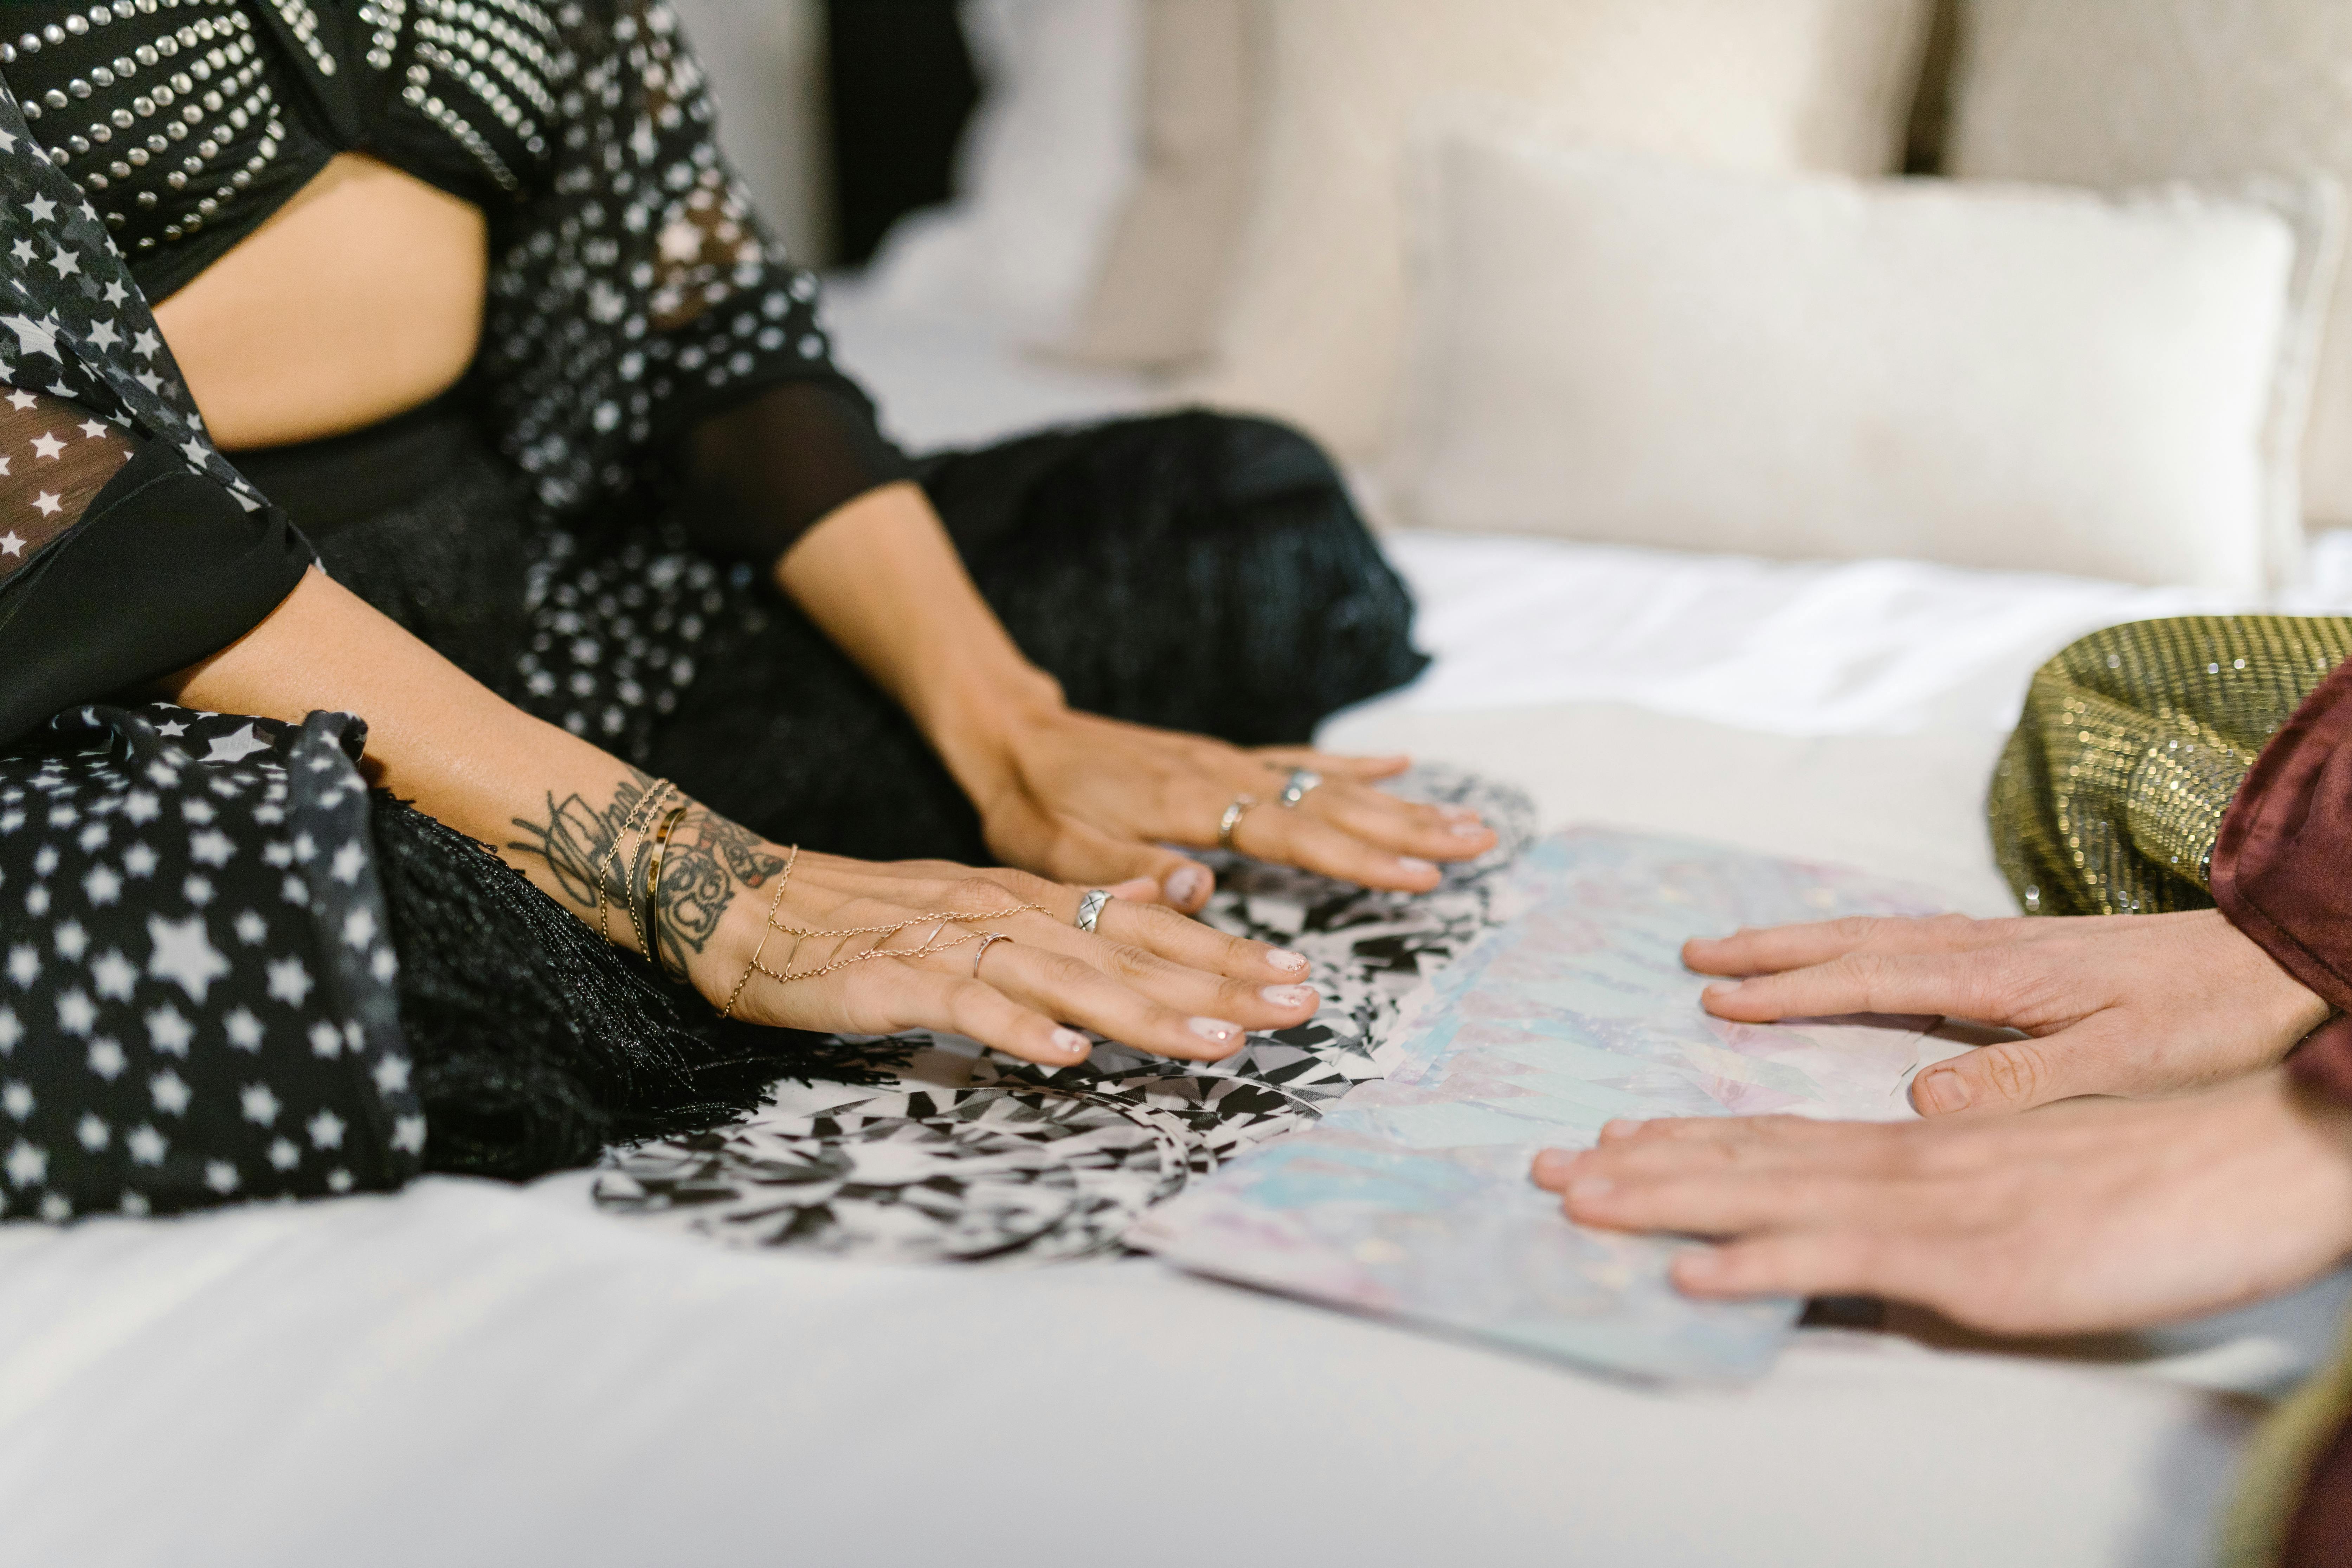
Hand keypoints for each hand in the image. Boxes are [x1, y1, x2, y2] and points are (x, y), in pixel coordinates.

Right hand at [691, 844, 1323, 1066]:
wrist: (753, 904)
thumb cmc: (871, 918)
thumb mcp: (987, 902)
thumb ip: (1077, 906)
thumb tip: (1171, 898)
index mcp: (1030, 902)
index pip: (1147, 929)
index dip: (1225, 955)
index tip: (1299, 976)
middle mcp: (1006, 916)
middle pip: (1129, 956)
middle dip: (1220, 984)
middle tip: (1299, 1008)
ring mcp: (953, 947)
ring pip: (1068, 981)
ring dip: (1145, 1012)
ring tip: (1218, 1041)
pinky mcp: (899, 980)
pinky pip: (968, 1008)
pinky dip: (1018, 1030)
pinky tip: (1065, 1055)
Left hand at [951, 703, 1495, 911]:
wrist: (1012, 735)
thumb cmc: (1030, 802)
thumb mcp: (1053, 848)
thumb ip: (1122, 868)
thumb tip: (1199, 886)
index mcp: (1186, 802)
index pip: (1290, 831)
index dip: (1357, 856)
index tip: (1419, 873)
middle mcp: (1220, 772)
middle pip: (1331, 802)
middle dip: (1409, 828)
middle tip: (1480, 844)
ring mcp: (1227, 760)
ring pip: (1329, 781)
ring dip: (1401, 802)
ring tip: (1467, 821)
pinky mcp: (1223, 756)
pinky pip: (1299, 758)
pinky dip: (1353, 760)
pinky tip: (1402, 762)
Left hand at [1531, 1072, 2351, 1335]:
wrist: (2253, 1163)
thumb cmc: (2153, 1180)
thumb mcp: (2030, 1187)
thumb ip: (1955, 1191)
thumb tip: (1892, 1205)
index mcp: (1923, 1148)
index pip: (1780, 1138)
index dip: (1689, 1142)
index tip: (1609, 1141)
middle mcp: (1908, 1163)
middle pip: (1747, 1159)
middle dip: (1640, 1166)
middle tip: (1543, 1171)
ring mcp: (1932, 1207)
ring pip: (1769, 1197)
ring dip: (1665, 1200)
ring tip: (1575, 1200)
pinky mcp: (1968, 1258)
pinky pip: (1844, 1258)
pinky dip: (1761, 1261)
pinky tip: (1694, 1275)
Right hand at [1682, 910, 2331, 1114]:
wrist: (2287, 960)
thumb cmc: (2216, 1017)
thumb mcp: (2126, 1063)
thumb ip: (2022, 1081)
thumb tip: (1918, 1097)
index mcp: (2003, 977)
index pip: (1871, 981)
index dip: (1790, 992)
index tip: (1718, 998)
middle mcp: (1993, 948)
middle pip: (1857, 941)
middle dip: (1772, 949)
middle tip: (1695, 953)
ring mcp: (2009, 944)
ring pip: (1882, 934)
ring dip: (1806, 941)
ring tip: (1743, 948)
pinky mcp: (2029, 952)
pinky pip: (1915, 940)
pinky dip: (1858, 943)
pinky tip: (1848, 956)